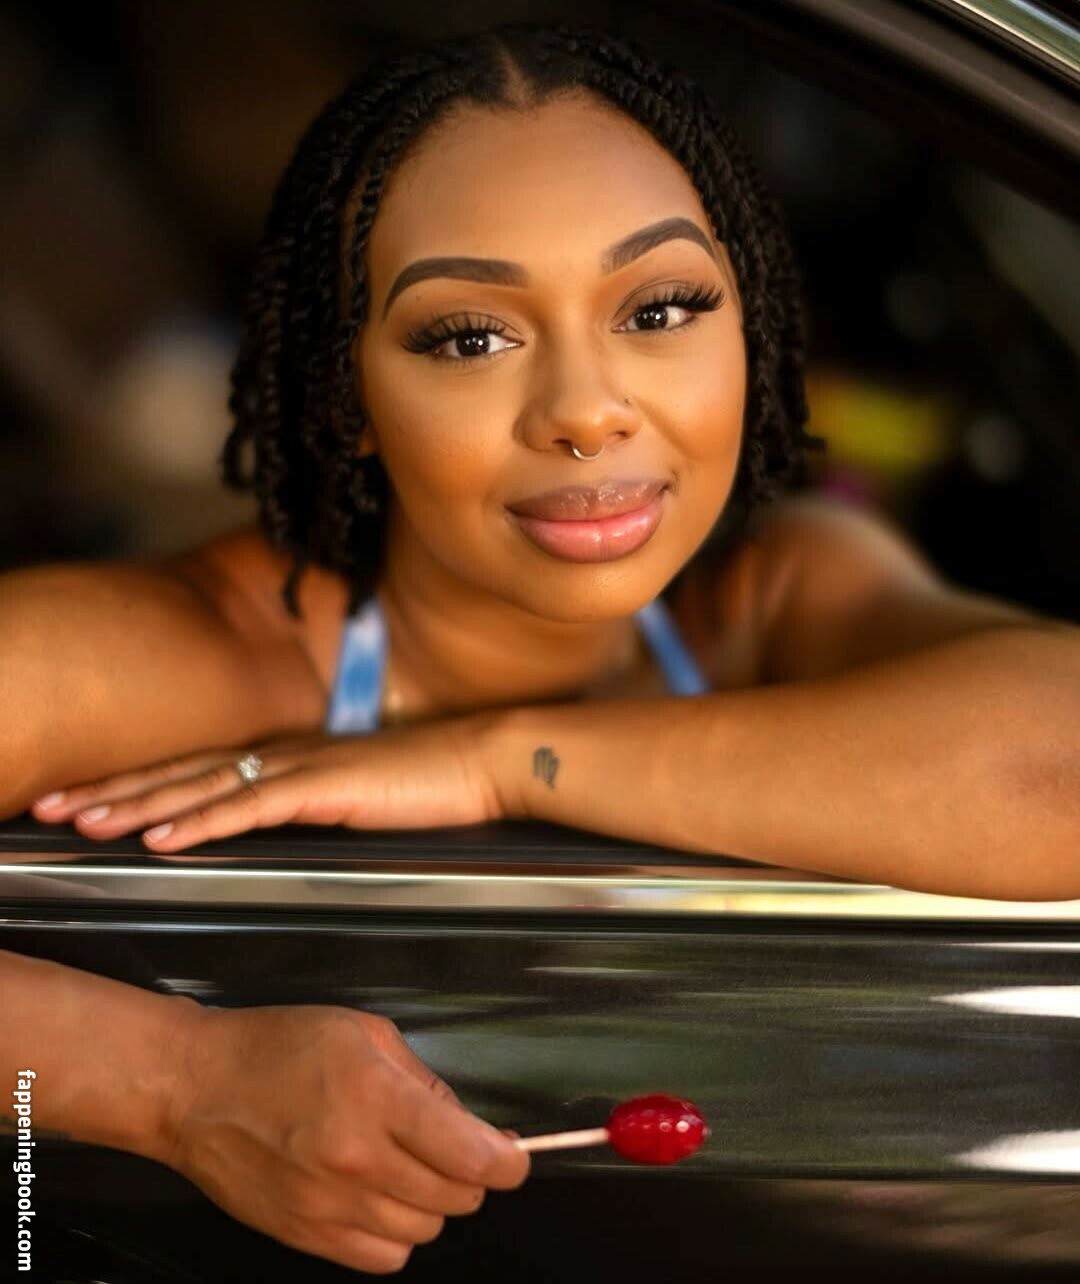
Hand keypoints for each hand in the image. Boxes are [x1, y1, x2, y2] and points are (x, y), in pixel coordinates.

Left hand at [33, 716, 506, 851]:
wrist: (486, 760)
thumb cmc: (433, 784)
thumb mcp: (361, 797)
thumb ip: (317, 807)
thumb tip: (283, 830)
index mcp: (288, 757)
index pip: (199, 769)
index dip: (140, 783)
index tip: (89, 798)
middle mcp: (283, 754)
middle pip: (182, 771)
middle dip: (112, 789)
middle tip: (51, 806)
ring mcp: (301, 766)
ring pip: (201, 785)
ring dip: (137, 804)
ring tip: (82, 820)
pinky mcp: (325, 786)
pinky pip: (248, 807)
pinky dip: (199, 821)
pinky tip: (161, 838)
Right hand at [158, 1002, 528, 1272]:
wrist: (194, 1088)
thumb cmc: (276, 1048)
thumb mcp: (362, 1033)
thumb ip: (422, 1080)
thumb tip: (466, 1124)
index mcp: (376, 1098)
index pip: (471, 1156)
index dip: (508, 1162)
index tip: (512, 1155)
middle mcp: (358, 1159)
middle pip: (457, 1199)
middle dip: (470, 1175)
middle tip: (453, 1148)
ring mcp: (330, 1205)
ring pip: (425, 1232)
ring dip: (431, 1204)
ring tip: (407, 1167)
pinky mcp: (306, 1236)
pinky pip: (383, 1259)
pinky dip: (395, 1235)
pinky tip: (379, 1198)